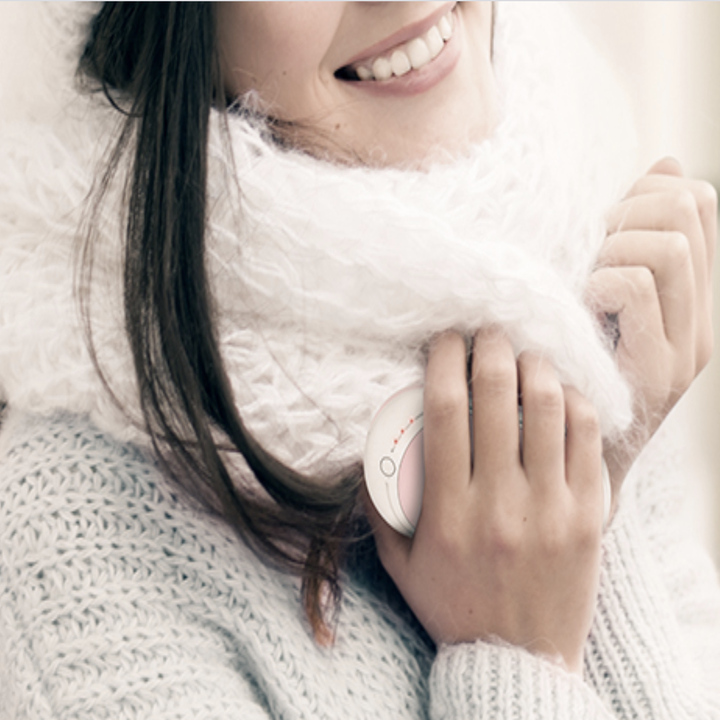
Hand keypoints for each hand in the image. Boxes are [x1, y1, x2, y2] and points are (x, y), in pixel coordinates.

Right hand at [366, 329, 604, 674]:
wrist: (517, 659)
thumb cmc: (451, 603)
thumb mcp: (398, 560)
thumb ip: (380, 502)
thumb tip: (372, 443)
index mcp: (449, 512)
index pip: (443, 411)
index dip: (442, 361)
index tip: (443, 339)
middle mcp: (500, 503)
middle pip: (496, 396)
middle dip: (490, 346)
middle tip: (486, 331)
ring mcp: (551, 508)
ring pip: (548, 407)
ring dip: (534, 365)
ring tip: (523, 354)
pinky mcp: (589, 515)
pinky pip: (588, 438)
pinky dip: (574, 401)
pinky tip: (559, 391)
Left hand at [587, 158, 716, 495]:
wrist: (569, 460)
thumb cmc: (571, 370)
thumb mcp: (601, 299)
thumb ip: (630, 241)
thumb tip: (667, 163)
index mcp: (692, 298)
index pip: (698, 201)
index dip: (648, 188)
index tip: (606, 220)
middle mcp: (701, 320)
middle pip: (683, 211)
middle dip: (625, 214)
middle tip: (590, 255)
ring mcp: (683, 349)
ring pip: (666, 247)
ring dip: (610, 252)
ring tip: (585, 288)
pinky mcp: (654, 373)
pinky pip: (634, 288)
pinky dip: (600, 284)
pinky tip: (582, 311)